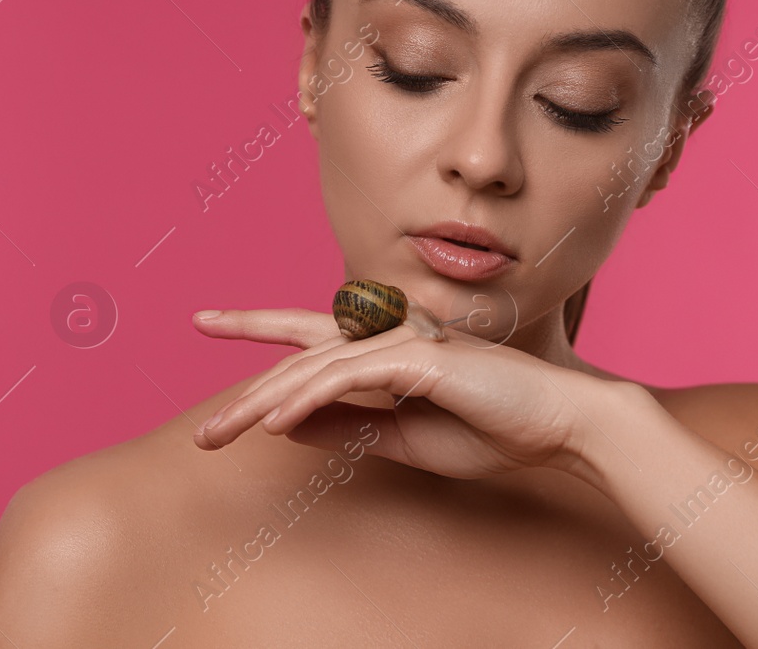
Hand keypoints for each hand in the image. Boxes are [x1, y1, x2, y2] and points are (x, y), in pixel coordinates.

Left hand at [189, 306, 618, 479]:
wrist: (556, 426)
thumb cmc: (488, 430)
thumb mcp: (400, 437)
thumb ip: (346, 425)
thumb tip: (284, 422)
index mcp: (383, 348)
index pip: (306, 334)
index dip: (254, 324)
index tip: (205, 320)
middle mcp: (387, 334)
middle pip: (298, 359)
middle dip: (245, 396)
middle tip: (201, 434)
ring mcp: (403, 341)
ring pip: (314, 370)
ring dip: (264, 406)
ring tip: (222, 435)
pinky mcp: (420, 359)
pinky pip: (348, 380)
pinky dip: (308, 399)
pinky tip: (274, 421)